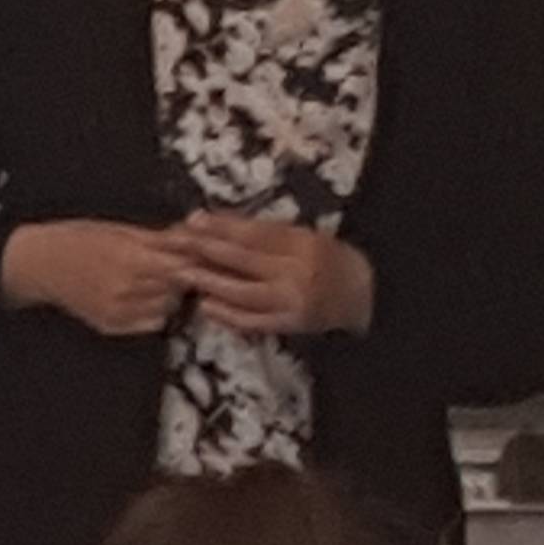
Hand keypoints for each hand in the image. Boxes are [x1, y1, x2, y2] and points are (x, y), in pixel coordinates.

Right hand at [0, 217, 192, 337]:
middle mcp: (127, 288)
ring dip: (173, 292)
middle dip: (187, 273)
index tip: (208, 254)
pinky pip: (153, 323)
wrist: (39, 264)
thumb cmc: (76, 239)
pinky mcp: (113, 325)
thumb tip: (193, 234)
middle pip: (181, 286)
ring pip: (170, 305)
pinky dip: (157, 310)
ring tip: (161, 278)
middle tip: (187, 263)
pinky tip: (147, 295)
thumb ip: (159, 238)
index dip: (199, 259)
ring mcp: (120, 310)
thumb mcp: (120, 230)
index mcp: (131, 258)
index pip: (183, 263)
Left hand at [175, 210, 374, 339]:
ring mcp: (294, 300)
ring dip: (210, 282)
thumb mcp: (304, 236)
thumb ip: (265, 232)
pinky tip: (205, 305)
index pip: (255, 233)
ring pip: (244, 292)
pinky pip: (253, 321)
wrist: (367, 296)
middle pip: (244, 259)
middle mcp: (299, 271)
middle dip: (207, 250)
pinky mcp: (291, 324)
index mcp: (304, 243)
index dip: (222, 226)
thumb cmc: (330, 260)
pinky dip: (227, 314)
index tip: (193, 220)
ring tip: (183, 273)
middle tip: (177, 244)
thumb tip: (216, 221)